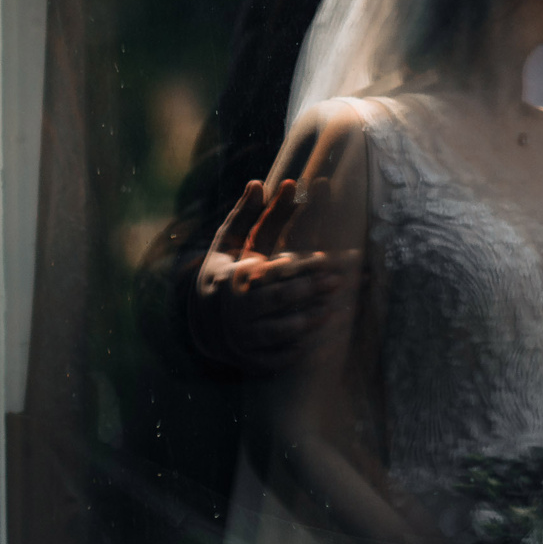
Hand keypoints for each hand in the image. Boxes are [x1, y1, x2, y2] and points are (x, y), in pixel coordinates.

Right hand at [189, 180, 357, 374]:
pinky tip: (316, 341)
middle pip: (278, 299)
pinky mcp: (251, 361)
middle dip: (310, 290)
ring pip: (281, 331)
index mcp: (230, 279)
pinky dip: (298, 349)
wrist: (203, 323)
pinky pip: (279, 358)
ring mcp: (242, 338)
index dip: (299, 265)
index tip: (325, 258)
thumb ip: (246, 214)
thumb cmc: (224, 274)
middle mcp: (234, 310)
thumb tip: (259, 181)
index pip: (270, 271)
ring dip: (310, 320)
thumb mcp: (228, 244)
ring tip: (333, 309)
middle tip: (339, 281)